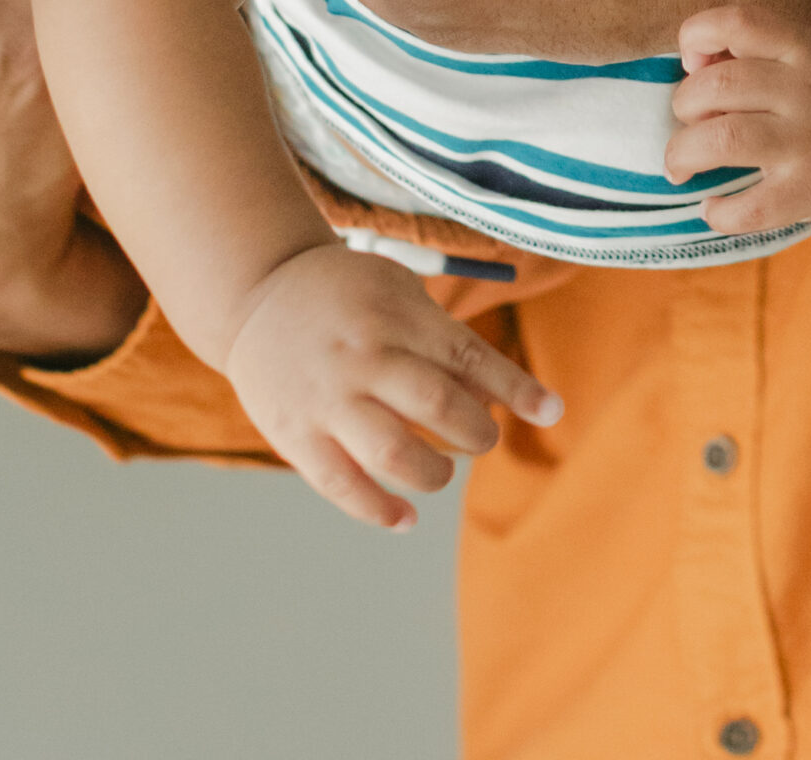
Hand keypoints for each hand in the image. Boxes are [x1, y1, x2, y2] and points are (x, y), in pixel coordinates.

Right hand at [223, 242, 562, 531]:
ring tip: (442, 472)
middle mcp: (365, 357)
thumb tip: (500, 396)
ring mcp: (327, 397)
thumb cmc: (348, 295)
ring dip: (434, 474)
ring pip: (393, 452)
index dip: (516, 388)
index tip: (552, 411)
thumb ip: (447, 342)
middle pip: (438, 405)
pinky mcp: (293, 432)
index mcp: (398, 316)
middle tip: (483, 438)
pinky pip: (340, 483)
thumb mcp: (401, 294)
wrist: (258, 291)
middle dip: (477, 433)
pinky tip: (406, 518)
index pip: (469, 357)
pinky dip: (377, 509)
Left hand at [664, 6, 810, 234]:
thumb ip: (776, 47)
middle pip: (715, 85)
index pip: (735, 24)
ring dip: (683, 153)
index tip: (695, 59)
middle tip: (689, 120)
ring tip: (683, 164)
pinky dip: (718, 212)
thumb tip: (702, 62)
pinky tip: (715, 208)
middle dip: (683, 102)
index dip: (696, 37)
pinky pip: (749, 207)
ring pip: (721, 139)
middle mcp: (808, 89)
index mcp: (810, 48)